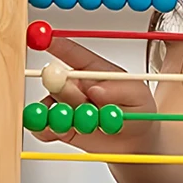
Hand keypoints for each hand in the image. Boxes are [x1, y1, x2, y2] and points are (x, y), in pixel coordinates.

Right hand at [31, 37, 157, 154]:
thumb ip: (120, 92)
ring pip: (49, 105)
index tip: (45, 41)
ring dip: (60, 116)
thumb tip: (95, 90)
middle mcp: (76, 86)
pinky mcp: (60, 127)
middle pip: (58, 81)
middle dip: (66, 92)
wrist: (136, 142)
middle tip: (85, 102)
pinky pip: (43, 127)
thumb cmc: (139, 112)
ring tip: (87, 126)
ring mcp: (66, 106)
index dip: (57, 46)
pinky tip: (63, 133)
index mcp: (95, 71)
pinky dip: (46, 130)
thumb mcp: (139, 98)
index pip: (74, 54)